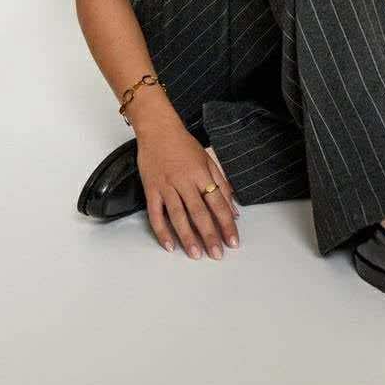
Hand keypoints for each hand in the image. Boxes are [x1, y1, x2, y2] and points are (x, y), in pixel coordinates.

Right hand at [136, 125, 239, 259]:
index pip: (218, 203)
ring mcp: (166, 186)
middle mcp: (184, 181)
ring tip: (196, 254)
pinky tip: (169, 245)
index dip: (226, 223)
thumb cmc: (183, 144)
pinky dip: (162, 231)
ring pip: (178, 216)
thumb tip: (233, 209)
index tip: (233, 241)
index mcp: (201, 173)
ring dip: (188, 237)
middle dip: (210, 235)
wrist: (157, 130)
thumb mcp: (208, 159)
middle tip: (217, 254)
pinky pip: (156, 214)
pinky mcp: (151, 189)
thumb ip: (221, 184)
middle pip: (199, 212)